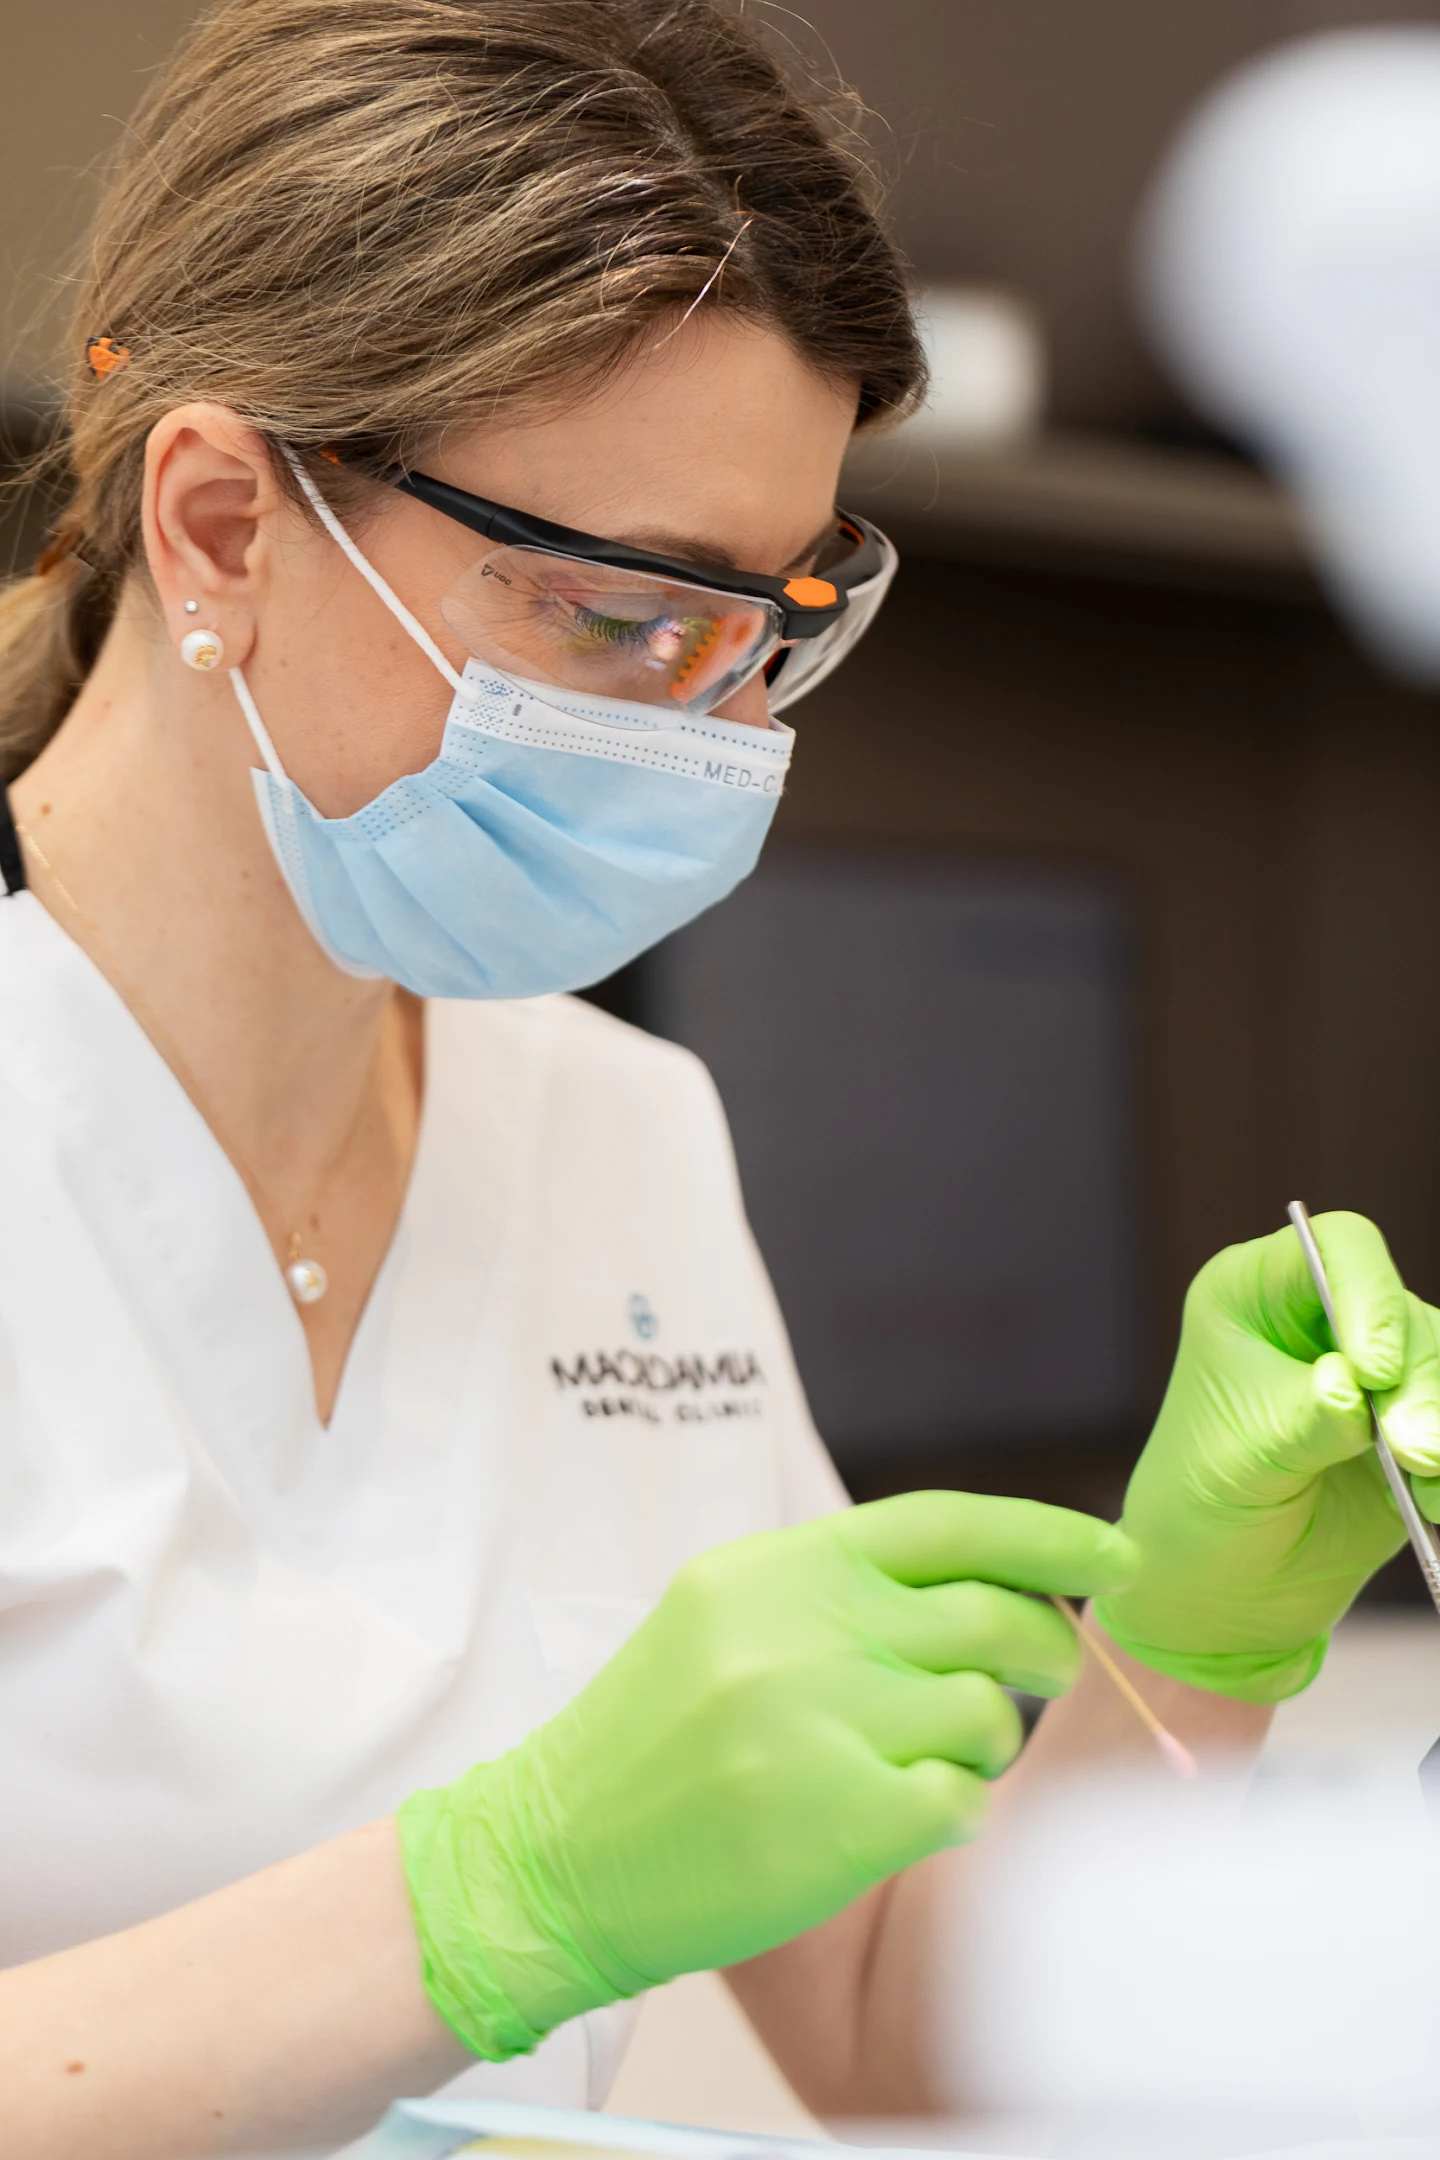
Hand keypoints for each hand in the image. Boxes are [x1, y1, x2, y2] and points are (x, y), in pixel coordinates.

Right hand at [398, 1491, 1134, 2058]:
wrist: (554, 1857)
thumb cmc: (649, 1741)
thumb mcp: (724, 1617)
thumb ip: (835, 1589)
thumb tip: (979, 1580)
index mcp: (775, 1569)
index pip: (945, 1523)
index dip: (1047, 1535)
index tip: (1114, 1556)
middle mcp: (800, 1631)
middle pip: (988, 1615)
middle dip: (1044, 1645)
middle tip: (1046, 1670)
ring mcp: (818, 1725)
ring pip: (985, 1714)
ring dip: (989, 1740)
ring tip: (941, 1757)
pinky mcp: (837, 1822)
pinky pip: (960, 1803)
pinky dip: (954, 1811)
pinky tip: (902, 1816)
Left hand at [1094, 1211, 1439, 1702]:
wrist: (1222, 1592)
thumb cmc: (1201, 1507)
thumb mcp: (1242, 1458)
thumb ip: (1307, 1418)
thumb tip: (1357, 1391)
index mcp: (1256, 1294)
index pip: (1338, 1248)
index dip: (1370, 1294)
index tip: (1371, 1368)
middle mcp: (1321, 1319)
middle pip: (1407, 1314)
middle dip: (1417, 1384)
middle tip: (1411, 1451)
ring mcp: (1374, 1373)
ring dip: (1438, 1421)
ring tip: (1422, 1479)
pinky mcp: (1410, 1427)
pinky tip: (1431, 1500)